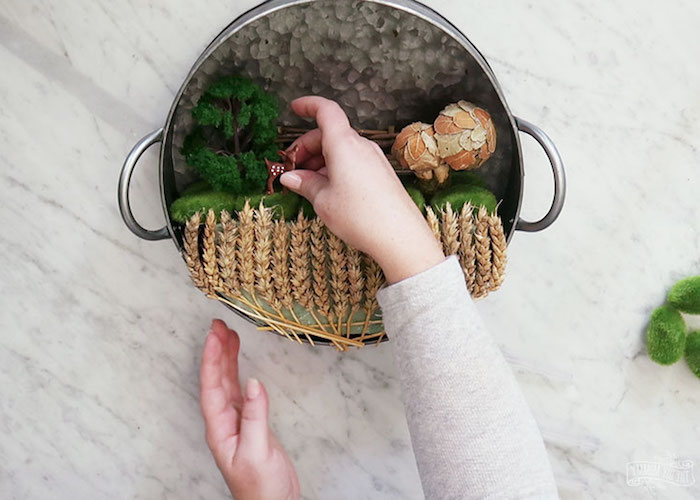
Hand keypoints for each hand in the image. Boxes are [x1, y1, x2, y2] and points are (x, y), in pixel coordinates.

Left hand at [200, 319, 299, 499]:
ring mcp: (237, 422)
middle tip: (219, 325)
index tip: (215, 335)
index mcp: (220, 428)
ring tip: (229, 334)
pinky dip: (240, 372)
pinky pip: (240, 391)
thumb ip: (255, 417)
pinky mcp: (251, 424)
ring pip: (228, 383)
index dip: (212, 360)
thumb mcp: (257, 452)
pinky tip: (241, 363)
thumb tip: (253, 383)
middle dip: (216, 351)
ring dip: (227, 359)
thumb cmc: (261, 488)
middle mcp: (224, 422)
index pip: (212, 386)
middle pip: (216, 380)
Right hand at [280, 96, 443, 283]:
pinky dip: (336, 169)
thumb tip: (290, 177)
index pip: (326, 111)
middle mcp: (361, 146)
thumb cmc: (362, 217)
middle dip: (306, 148)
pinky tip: (328, 190)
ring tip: (307, 185)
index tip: (294, 108)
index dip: (308, 105)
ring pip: (340, 149)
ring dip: (320, 161)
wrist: (400, 237)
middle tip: (291, 169)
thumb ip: (305, 184)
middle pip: (328, 134)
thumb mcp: (323, 201)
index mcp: (344, 144)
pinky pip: (353, 162)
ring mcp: (373, 159)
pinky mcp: (381, 173)